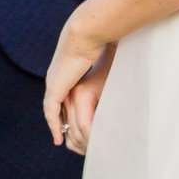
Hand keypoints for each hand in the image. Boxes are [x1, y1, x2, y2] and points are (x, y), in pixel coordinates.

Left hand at [44, 8, 107, 149]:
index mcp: (66, 73)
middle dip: (65, 126)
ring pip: (53, 113)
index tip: (79, 126)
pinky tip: (58, 138)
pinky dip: (54, 126)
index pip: (65, 98)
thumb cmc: (99, 40)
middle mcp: (56, 80)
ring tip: (68, 144)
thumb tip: (126, 58)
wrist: (87, 34)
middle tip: (75, 142)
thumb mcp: (108, 55)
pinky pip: (51, 113)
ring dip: (61, 129)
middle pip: (58, 109)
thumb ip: (112, 61)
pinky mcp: (54, 89)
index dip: (71, 113)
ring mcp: (53, 85)